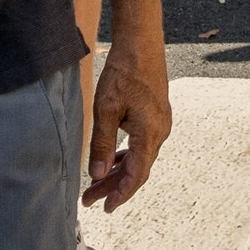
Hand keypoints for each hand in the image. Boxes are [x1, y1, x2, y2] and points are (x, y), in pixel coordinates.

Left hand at [85, 30, 174, 212]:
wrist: (141, 42)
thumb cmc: (124, 72)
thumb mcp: (106, 109)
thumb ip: (102, 144)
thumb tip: (97, 175)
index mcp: (150, 133)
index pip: (137, 175)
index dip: (121, 194)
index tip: (105, 208)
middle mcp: (160, 131)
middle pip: (138, 169)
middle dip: (113, 186)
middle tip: (89, 199)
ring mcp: (160, 123)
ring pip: (140, 157)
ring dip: (118, 172)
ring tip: (95, 184)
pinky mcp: (156, 115)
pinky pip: (142, 144)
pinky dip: (126, 156)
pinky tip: (111, 160)